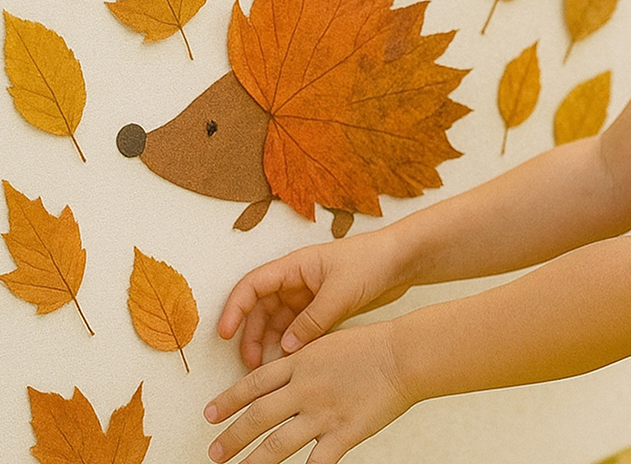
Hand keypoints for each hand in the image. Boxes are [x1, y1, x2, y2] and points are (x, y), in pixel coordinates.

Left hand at [205, 322, 413, 463]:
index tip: (209, 414)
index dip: (227, 401)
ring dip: (255, 460)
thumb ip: (303, 360)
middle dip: (232, 437)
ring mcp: (324, 411)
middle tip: (215, 452)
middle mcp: (305, 388)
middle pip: (258, 416)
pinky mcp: (345, 432)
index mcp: (300, 362)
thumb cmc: (371, 346)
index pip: (253, 384)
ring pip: (278, 442)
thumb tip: (281, 373)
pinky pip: (318, 460)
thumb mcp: (328, 343)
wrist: (403, 355)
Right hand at [218, 232, 414, 368]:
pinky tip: (292, 364)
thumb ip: (312, 321)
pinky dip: (293, 345)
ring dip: (271, 343)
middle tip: (251, 364)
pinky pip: (299, 329)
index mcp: (295, 266)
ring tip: (269, 370)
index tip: (226, 334)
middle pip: (261, 308)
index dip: (234, 309)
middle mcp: (297, 280)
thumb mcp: (339, 293)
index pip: (252, 286)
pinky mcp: (325, 309)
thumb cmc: (372, 263)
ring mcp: (310, 295)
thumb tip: (285, 348)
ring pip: (279, 322)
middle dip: (252, 335)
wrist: (404, 261)